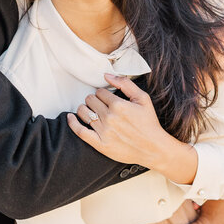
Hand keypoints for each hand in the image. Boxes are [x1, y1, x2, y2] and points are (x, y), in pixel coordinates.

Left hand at [67, 74, 196, 181]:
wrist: (153, 148)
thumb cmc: (149, 122)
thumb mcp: (142, 98)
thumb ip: (125, 84)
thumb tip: (106, 75)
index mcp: (119, 105)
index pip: (100, 92)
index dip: (103, 93)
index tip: (107, 98)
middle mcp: (109, 117)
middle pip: (91, 100)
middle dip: (94, 99)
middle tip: (100, 104)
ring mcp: (104, 132)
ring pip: (84, 113)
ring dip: (84, 108)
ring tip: (89, 110)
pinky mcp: (100, 144)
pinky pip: (80, 131)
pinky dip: (72, 123)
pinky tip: (69, 117)